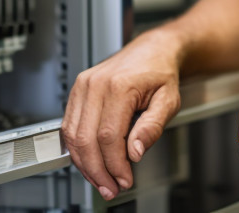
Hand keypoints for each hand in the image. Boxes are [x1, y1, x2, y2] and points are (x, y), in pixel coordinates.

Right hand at [61, 31, 182, 200]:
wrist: (152, 50)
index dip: (115, 165)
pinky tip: (91, 162)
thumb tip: (134, 152)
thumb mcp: (168, 101)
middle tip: (111, 187)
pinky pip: (69, 126)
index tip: (125, 179)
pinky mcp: (78, 90)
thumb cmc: (161, 73)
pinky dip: (78, 149)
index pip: (108, 137)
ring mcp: (83, 86)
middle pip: (86, 139)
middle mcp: (96, 84)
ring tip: (101, 180)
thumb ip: (152, 127)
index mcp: (119, 85)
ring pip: (73, 136)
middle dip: (97, 171)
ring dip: (85, 164)